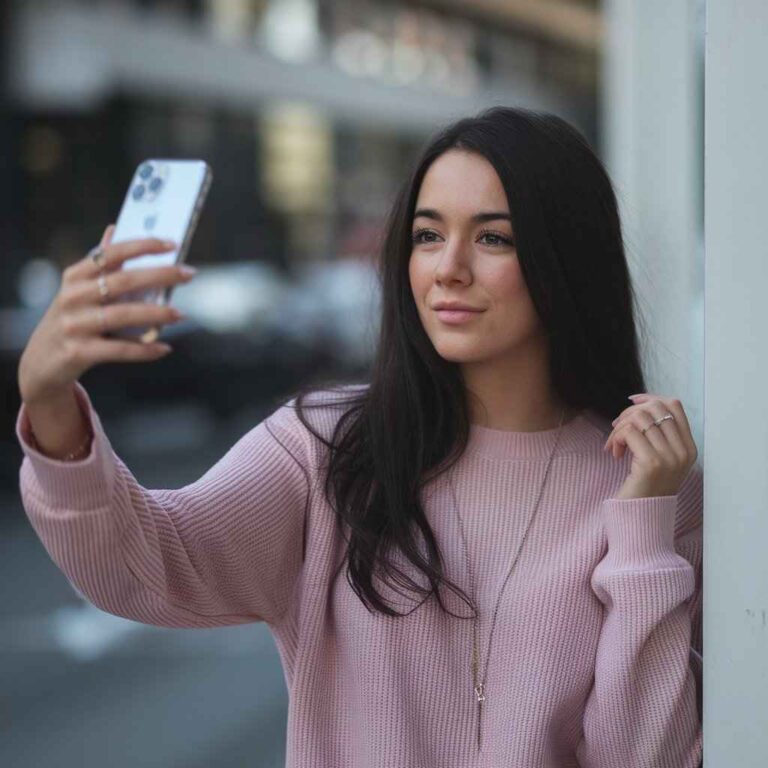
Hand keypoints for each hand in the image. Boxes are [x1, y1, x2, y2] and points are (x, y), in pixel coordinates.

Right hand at [17, 224, 194, 405]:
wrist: (42, 362)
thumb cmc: (73, 319)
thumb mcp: (79, 290)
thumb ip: (100, 264)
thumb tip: (115, 228)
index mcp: (75, 276)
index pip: (111, 253)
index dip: (142, 246)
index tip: (172, 244)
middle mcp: (72, 297)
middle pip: (123, 281)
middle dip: (160, 275)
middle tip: (189, 273)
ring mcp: (75, 325)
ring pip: (124, 315)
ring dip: (157, 313)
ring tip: (180, 313)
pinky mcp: (79, 352)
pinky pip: (120, 350)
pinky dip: (145, 349)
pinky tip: (164, 348)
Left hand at [603, 393, 698, 499]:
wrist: (641, 519)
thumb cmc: (645, 488)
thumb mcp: (659, 459)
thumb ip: (658, 435)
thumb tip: (641, 405)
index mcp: (689, 448)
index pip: (675, 406)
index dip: (651, 399)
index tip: (632, 402)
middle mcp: (683, 452)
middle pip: (656, 408)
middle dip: (630, 413)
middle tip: (616, 429)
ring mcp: (670, 457)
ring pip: (640, 418)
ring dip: (620, 427)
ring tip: (614, 445)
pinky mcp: (651, 463)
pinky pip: (629, 432)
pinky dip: (616, 438)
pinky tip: (613, 453)